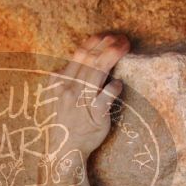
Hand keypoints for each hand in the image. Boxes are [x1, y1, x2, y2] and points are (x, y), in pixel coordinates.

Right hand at [45, 33, 129, 158]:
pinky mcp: (95, 114)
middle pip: (90, 58)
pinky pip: (107, 95)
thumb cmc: (67, 122)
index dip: (95, 41)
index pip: (79, 54)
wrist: (65, 150)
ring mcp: (81, 101)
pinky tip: (119, 83)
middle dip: (108, 44)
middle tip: (122, 39)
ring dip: (113, 56)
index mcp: (60, 81)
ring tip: (125, 47)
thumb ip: (71, 78)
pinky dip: (115, 86)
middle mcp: (69, 89)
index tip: (107, 36)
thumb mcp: (61, 96)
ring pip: (98, 71)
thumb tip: (89, 59)